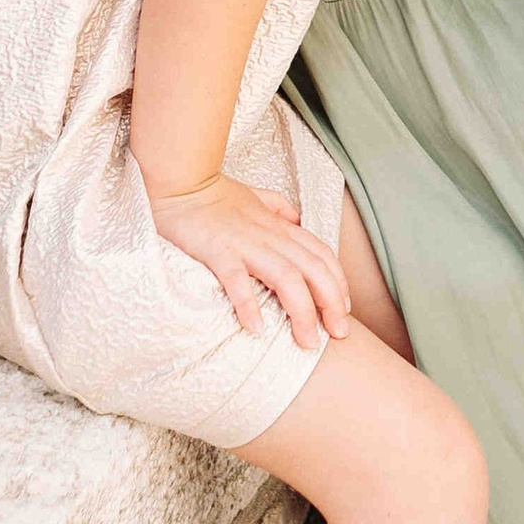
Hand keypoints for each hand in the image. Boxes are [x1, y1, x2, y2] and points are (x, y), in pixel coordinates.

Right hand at [147, 173, 352, 349]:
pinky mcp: (218, 252)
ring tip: (306, 342)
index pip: (322, 255)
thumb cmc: (215, 193)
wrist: (181, 181)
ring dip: (302, 312)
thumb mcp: (256, 197)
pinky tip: (256, 329)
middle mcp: (270, 236)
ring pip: (286, 278)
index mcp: (280, 226)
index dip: (338, 283)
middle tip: (338, 334)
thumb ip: (279, 207)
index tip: (343, 310)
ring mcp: (245, 244)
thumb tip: (297, 219)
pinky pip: (237, 280)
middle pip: (314, 270)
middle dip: (331, 304)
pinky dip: (249, 305)